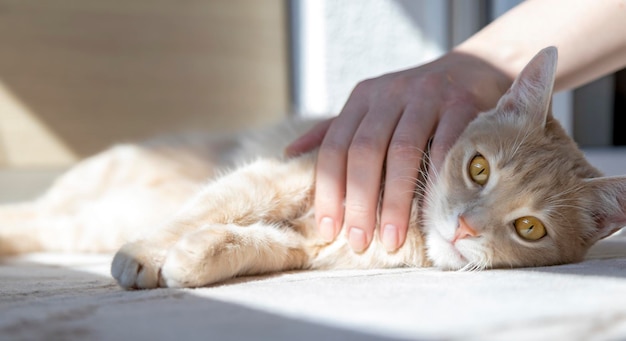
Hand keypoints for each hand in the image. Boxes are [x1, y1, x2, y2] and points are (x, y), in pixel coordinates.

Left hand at [286, 52, 511, 251]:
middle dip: (358, 202)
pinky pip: (445, 146)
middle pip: (364, 152)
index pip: (335, 147)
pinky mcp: (461, 104)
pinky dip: (435, 180)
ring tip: (391, 239)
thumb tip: (290, 155)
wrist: (472, 69)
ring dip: (394, 200)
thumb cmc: (415, 102)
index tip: (328, 230)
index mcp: (363, 98)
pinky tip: (430, 212)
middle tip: (359, 241)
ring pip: (402, 152)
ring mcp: (426, 96)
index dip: (328, 191)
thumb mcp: (372, 108)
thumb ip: (334, 131)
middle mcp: (390, 94)